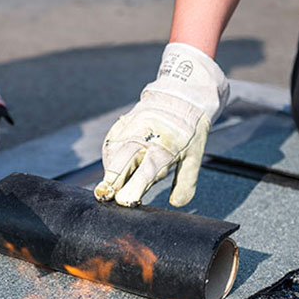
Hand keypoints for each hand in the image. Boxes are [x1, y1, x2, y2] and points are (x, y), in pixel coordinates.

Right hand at [94, 43, 228, 207]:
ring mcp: (131, 130)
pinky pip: (111, 143)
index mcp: (163, 149)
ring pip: (113, 154)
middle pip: (121, 164)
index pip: (145, 174)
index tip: (124, 201)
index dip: (133, 189)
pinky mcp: (123, 124)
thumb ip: (186, 182)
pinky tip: (110, 169)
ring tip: (106, 187)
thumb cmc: (190, 130)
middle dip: (111, 182)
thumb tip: (177, 203)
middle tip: (104, 196)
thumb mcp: (195, 156)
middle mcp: (144, 140)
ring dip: (108, 171)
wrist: (181, 95)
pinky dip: (108, 158)